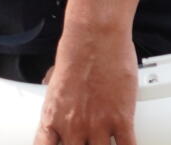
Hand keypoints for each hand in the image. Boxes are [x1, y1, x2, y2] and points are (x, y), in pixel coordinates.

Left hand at [36, 28, 137, 144]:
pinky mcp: (121, 120)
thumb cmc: (77, 51)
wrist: (94, 37)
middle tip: (88, 141)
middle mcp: (73, 126)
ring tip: (107, 141)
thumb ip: (55, 95)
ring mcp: (97, 125)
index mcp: (53, 117)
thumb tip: (48, 88)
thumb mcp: (55, 79)